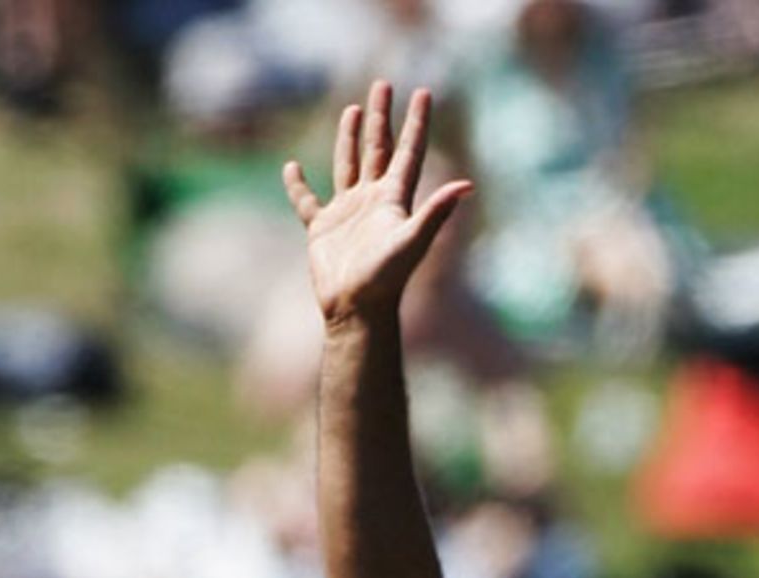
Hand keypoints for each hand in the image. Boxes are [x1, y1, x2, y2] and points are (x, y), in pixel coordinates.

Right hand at [283, 80, 471, 326]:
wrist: (356, 311)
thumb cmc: (385, 279)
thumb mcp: (412, 241)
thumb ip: (437, 212)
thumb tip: (466, 185)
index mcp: (394, 200)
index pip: (408, 152)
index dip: (417, 122)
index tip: (425, 92)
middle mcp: (372, 201)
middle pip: (378, 149)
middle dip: (381, 118)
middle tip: (383, 85)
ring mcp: (346, 213)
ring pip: (347, 164)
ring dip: (349, 138)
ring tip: (352, 109)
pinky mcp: (322, 229)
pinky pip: (306, 201)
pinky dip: (298, 185)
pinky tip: (292, 168)